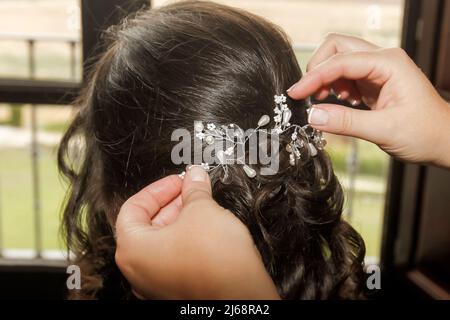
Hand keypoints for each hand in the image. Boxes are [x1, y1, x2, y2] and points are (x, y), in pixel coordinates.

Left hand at [115, 166, 279, 299]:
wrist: (242, 294)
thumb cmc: (215, 263)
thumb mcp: (203, 209)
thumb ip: (194, 189)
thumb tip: (194, 178)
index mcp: (132, 250)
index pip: (134, 207)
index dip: (158, 189)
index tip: (176, 181)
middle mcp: (139, 271)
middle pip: (148, 225)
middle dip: (173, 203)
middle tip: (191, 190)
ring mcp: (156, 284)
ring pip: (164, 243)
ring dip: (181, 221)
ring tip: (202, 207)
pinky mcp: (176, 290)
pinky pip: (175, 259)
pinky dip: (187, 241)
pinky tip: (207, 229)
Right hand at [287, 33, 449, 167]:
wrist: (444, 141)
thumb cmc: (425, 132)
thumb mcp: (384, 130)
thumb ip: (346, 122)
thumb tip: (312, 115)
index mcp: (389, 64)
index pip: (341, 61)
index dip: (314, 77)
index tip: (295, 93)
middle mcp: (382, 60)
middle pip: (337, 47)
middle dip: (318, 68)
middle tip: (308, 93)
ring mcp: (377, 70)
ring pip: (339, 60)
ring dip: (325, 78)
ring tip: (325, 101)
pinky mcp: (373, 82)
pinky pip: (345, 76)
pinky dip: (334, 87)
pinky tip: (341, 104)